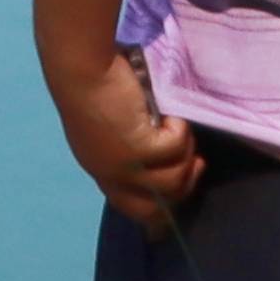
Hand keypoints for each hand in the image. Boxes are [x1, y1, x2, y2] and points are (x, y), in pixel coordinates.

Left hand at [55, 48, 200, 233]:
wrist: (82, 68)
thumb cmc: (94, 83)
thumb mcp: (112, 124)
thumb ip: (129, 143)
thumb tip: (162, 152)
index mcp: (102, 170)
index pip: (131, 207)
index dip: (158, 212)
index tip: (180, 195)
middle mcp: (111, 175)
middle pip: (155, 208)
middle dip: (183, 187)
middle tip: (197, 162)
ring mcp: (124, 166)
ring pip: (173, 181)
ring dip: (185, 153)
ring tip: (177, 125)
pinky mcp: (139, 149)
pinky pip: (176, 150)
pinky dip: (180, 129)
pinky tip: (169, 112)